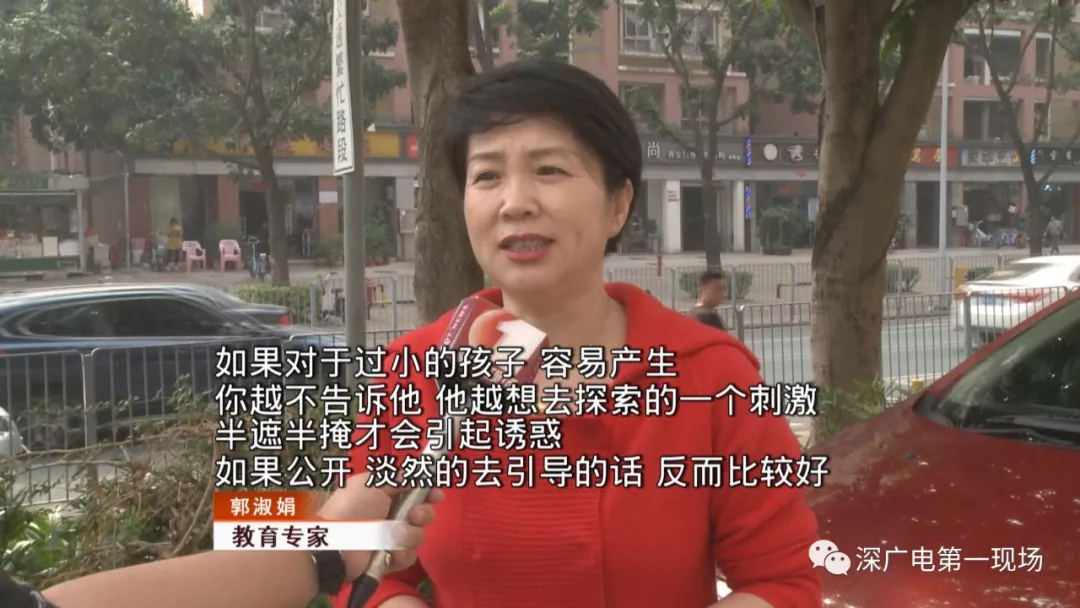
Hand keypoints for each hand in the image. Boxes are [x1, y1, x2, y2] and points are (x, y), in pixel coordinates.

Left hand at [316, 474, 442, 579]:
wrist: (335, 545)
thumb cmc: (352, 508)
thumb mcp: (372, 484)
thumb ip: (398, 478)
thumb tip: (419, 473)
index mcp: (386, 495)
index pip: (416, 492)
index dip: (429, 493)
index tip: (436, 496)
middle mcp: (391, 515)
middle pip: (423, 513)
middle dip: (423, 514)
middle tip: (414, 516)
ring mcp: (391, 537)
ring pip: (418, 535)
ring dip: (409, 535)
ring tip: (394, 536)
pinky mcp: (390, 558)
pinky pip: (408, 555)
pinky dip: (400, 554)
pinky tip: (390, 553)